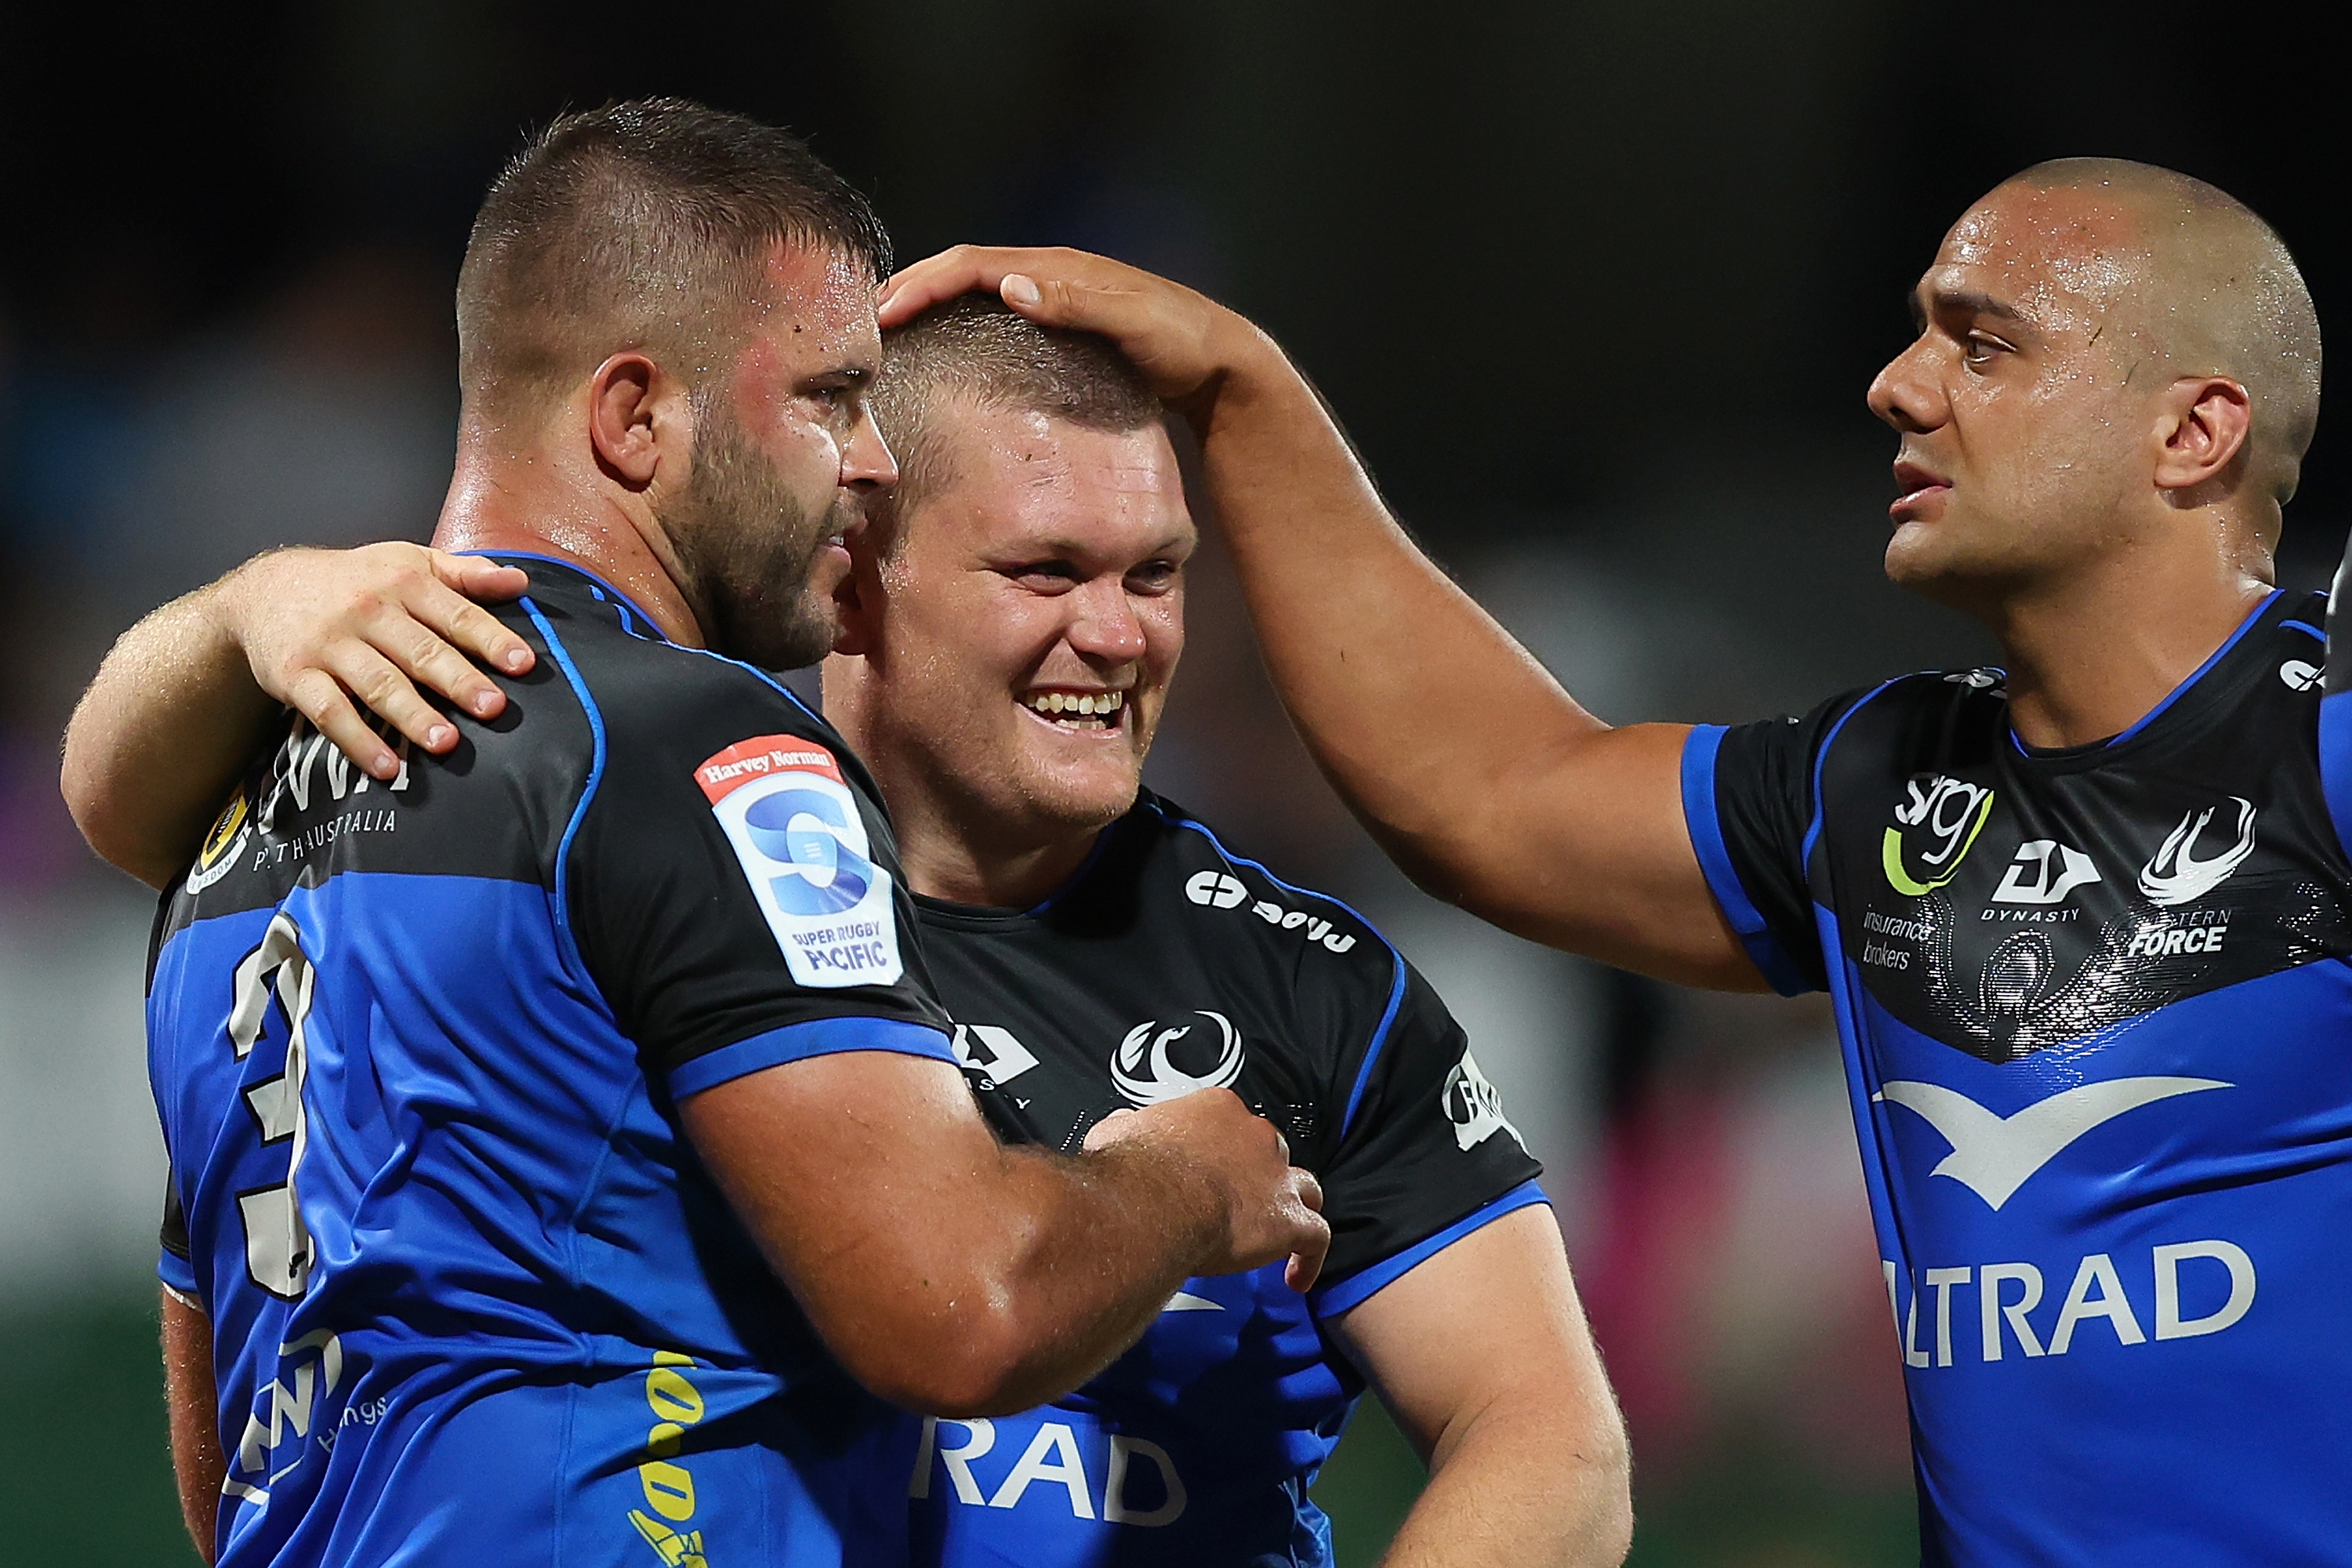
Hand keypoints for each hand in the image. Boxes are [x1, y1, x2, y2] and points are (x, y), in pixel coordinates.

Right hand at [206, 544, 534, 780]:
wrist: (264, 589)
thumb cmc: (354, 580)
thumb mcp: (408, 561)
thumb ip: (466, 574)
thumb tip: (521, 580)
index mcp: (403, 582)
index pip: (454, 613)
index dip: (490, 638)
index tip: (522, 664)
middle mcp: (367, 610)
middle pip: (419, 650)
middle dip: (457, 679)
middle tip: (492, 708)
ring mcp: (329, 645)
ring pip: (376, 683)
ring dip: (412, 715)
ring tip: (445, 743)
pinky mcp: (296, 676)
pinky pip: (329, 712)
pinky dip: (357, 741)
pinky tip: (387, 766)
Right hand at [878, 246, 1261, 411]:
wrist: (1218, 361)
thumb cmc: (1181, 342)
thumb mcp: (1134, 321)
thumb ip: (1076, 302)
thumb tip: (1008, 286)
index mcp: (1056, 269)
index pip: (971, 266)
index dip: (922, 285)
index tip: (882, 314)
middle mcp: (1047, 276)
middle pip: (960, 273)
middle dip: (909, 291)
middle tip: (862, 325)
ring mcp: (1051, 300)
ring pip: (971, 295)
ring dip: (926, 308)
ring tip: (885, 340)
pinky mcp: (1057, 327)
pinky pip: (991, 319)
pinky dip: (955, 327)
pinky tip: (939, 358)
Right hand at [1085, 1089, 1329, 1291]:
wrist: (1152, 1202)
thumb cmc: (1131, 1169)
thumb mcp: (1115, 1134)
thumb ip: (1126, 1128)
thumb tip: (1122, 1127)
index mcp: (1218, 1110)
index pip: (1230, 1122)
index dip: (1222, 1147)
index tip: (1205, 1170)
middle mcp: (1256, 1135)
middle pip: (1270, 1151)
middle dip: (1259, 1174)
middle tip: (1237, 1203)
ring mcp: (1278, 1176)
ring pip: (1304, 1187)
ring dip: (1294, 1206)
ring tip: (1280, 1232)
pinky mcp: (1289, 1219)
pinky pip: (1316, 1238)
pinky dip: (1309, 1257)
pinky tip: (1296, 1279)